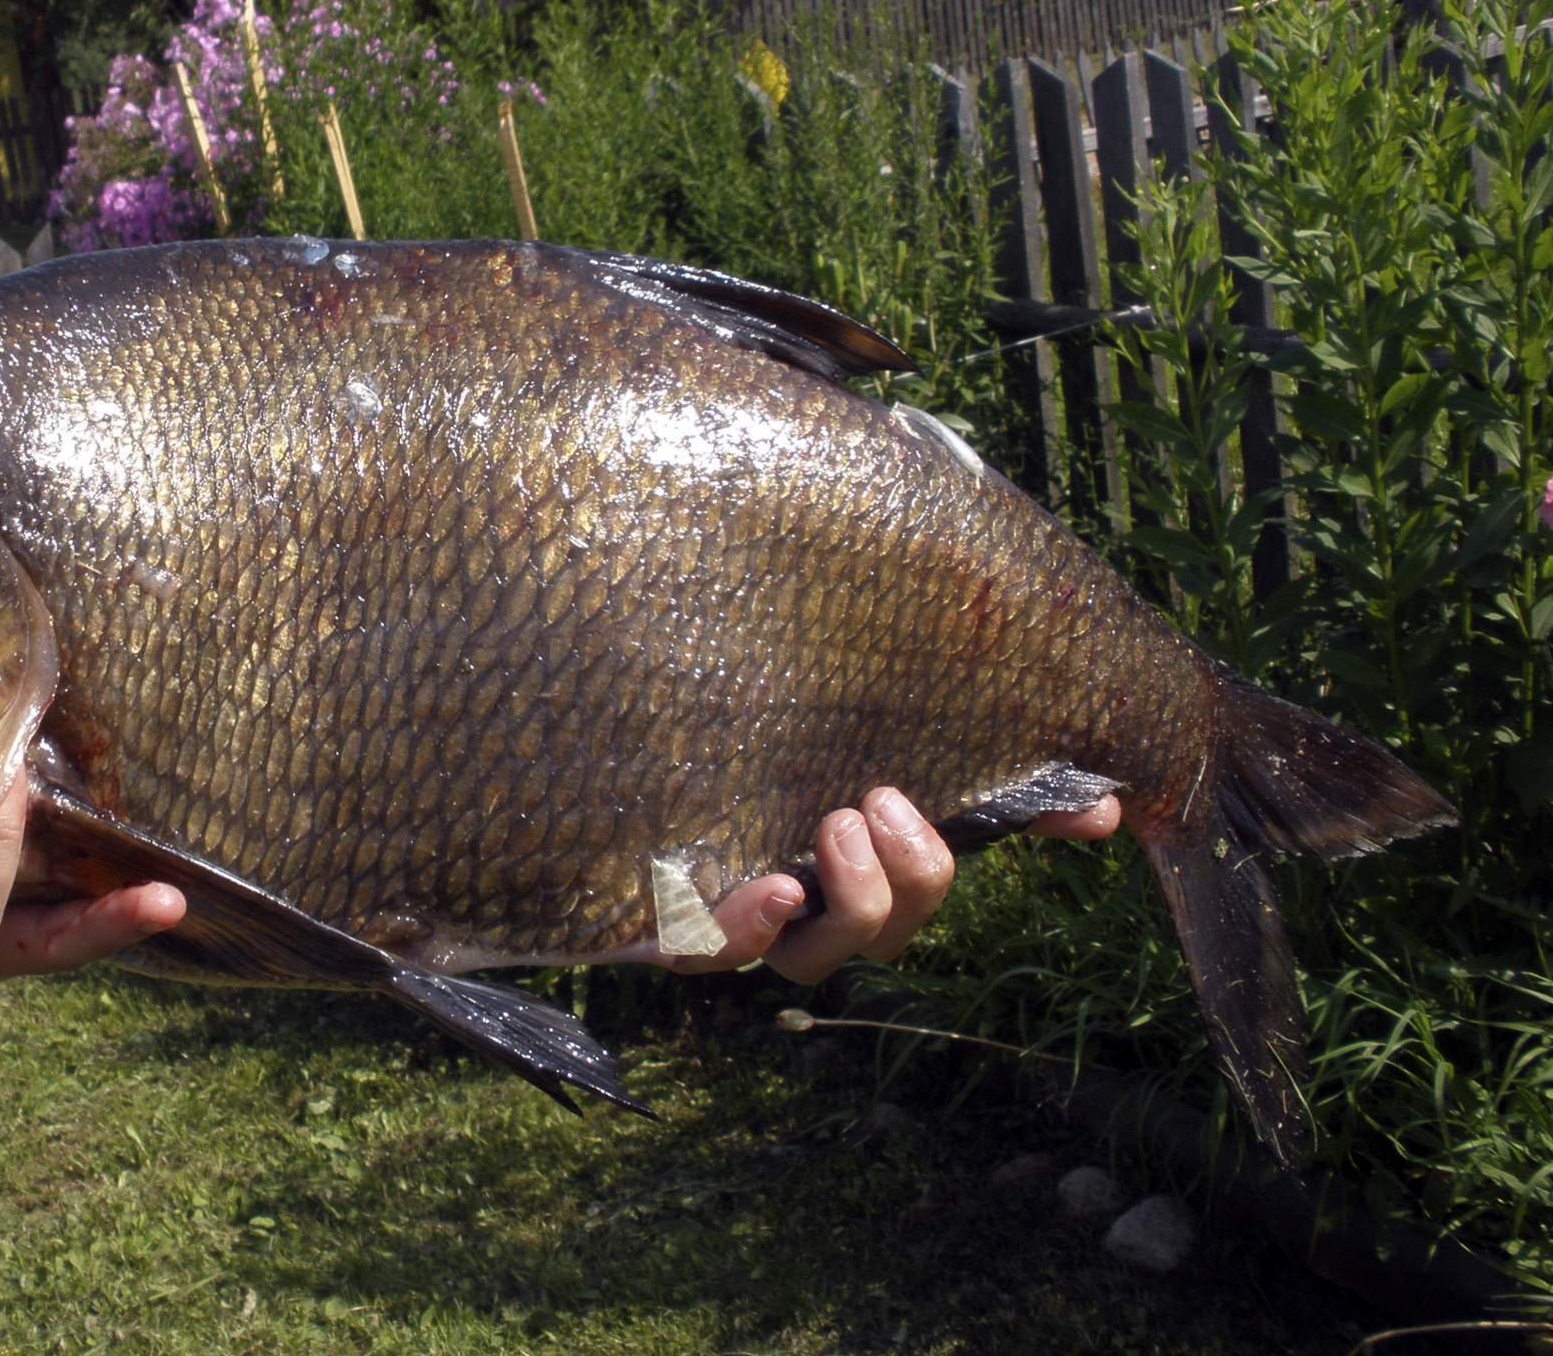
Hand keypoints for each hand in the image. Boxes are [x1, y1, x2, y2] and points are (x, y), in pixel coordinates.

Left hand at [659, 788, 1121, 982]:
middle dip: (903, 879)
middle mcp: (793, 906)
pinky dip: (741, 932)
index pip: (918, 896)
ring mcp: (728, 919)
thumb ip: (974, 776)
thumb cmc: (747, 754)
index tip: (1002, 811)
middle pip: (874, 936)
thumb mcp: (856, 747)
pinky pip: (703, 952)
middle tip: (877, 802)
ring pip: (804, 958)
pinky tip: (766, 888)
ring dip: (846, 905)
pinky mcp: (661, 921)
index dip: (953, 868)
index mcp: (841, 865)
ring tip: (836, 829)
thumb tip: (1108, 805)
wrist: (596, 745)